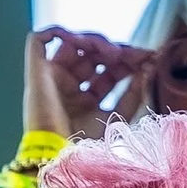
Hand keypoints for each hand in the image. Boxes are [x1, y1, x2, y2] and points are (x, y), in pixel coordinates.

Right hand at [21, 23, 152, 140]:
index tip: (150, 58)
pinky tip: (82, 42)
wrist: (59, 155)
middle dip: (118, 51)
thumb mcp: (117, 117)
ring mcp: (52, 78)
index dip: (129, 62)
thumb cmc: (85, 147)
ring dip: (96, 41)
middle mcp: (68, 87)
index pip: (109, 71)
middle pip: (93, 55)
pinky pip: (39, 41)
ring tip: (114, 53)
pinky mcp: (36, 71)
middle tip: (138, 54)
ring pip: (72, 43)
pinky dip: (59, 32)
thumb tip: (148, 68)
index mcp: (85, 101)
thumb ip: (133, 94)